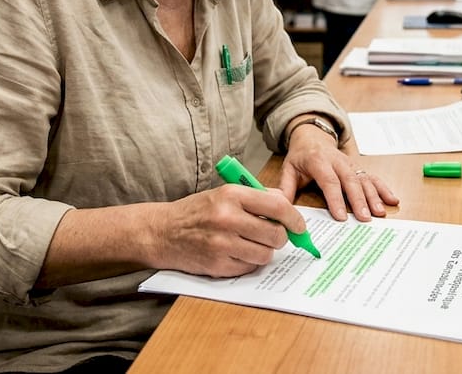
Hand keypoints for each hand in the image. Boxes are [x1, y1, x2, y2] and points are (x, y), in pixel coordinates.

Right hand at [152, 184, 307, 277]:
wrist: (162, 232)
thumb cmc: (197, 211)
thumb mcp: (224, 193)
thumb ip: (255, 197)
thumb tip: (286, 205)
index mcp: (231, 195)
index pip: (277, 206)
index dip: (294, 218)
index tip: (299, 225)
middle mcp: (227, 218)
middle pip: (275, 234)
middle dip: (280, 237)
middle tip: (274, 236)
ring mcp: (222, 244)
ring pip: (265, 254)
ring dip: (265, 251)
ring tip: (252, 244)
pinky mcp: (217, 265)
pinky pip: (249, 267)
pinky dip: (249, 262)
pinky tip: (237, 253)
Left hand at [277, 128, 398, 221]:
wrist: (313, 136)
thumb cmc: (301, 156)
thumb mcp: (289, 168)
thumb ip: (286, 188)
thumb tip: (281, 208)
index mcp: (318, 161)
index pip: (329, 181)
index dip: (335, 199)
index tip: (341, 216)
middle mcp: (338, 161)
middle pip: (350, 181)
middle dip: (359, 200)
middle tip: (364, 218)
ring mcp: (350, 164)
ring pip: (364, 180)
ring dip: (374, 196)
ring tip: (380, 213)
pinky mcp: (358, 168)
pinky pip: (373, 177)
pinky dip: (384, 188)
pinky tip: (393, 200)